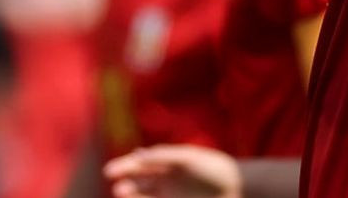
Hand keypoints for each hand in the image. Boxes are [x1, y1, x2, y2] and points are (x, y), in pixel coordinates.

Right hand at [104, 145, 241, 197]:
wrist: (238, 190)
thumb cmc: (214, 170)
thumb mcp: (188, 159)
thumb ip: (163, 156)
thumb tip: (136, 154)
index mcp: (168, 163)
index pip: (140, 164)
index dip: (123, 167)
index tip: (109, 171)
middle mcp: (166, 181)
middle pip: (138, 184)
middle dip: (126, 186)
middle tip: (120, 188)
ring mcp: (170, 197)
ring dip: (133, 197)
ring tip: (123, 194)